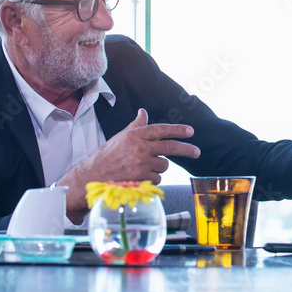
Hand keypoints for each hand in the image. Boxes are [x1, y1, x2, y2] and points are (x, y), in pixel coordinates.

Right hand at [58, 109, 199, 216]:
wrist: (94, 175)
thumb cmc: (108, 155)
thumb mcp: (121, 137)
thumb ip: (136, 125)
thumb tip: (143, 112)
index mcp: (136, 135)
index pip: (161, 130)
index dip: (178, 130)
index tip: (190, 132)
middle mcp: (141, 148)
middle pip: (170, 147)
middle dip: (187, 149)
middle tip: (197, 152)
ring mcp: (142, 163)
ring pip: (163, 165)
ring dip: (158, 167)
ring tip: (142, 167)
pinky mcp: (142, 178)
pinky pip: (157, 178)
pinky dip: (152, 178)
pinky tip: (139, 176)